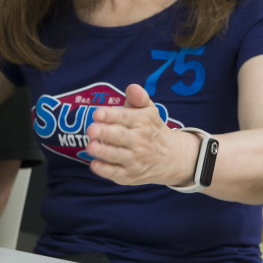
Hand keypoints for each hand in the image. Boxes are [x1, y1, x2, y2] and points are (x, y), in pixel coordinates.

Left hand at [84, 84, 199, 186]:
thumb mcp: (149, 111)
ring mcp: (135, 159)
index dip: (111, 115)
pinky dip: (105, 170)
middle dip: (106, 132)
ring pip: (117, 155)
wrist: (171, 158)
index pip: (126, 117)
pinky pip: (115, 173)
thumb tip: (132, 87)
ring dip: (103, 151)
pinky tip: (95, 163)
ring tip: (91, 146)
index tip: (97, 113)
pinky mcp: (129, 175)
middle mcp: (140, 141)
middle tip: (91, 129)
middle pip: (121, 136)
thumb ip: (138, 98)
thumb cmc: (151, 130)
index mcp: (143, 122)